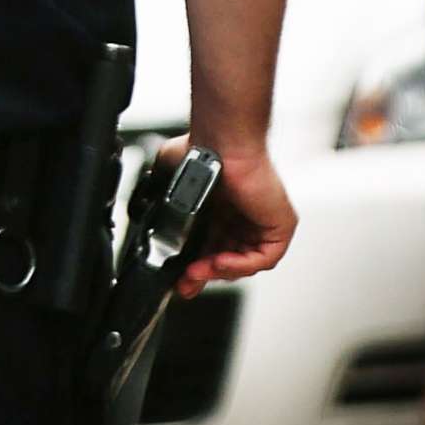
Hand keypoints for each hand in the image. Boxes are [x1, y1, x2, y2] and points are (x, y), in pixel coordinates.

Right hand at [165, 140, 295, 300]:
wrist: (219, 142)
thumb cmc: (201, 149)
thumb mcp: (169, 180)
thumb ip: (160, 198)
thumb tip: (145, 212)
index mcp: (222, 211)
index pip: (212, 250)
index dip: (196, 268)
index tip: (179, 278)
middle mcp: (243, 218)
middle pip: (227, 261)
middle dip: (203, 275)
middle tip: (184, 281)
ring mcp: (261, 222)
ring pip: (243, 264)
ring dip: (218, 272)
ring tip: (197, 270)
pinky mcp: (279, 226)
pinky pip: (263, 259)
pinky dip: (240, 265)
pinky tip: (219, 262)